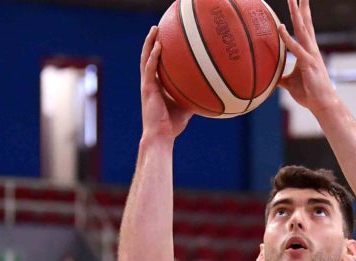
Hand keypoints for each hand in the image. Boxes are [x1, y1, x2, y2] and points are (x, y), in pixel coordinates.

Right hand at [139, 26, 190, 141]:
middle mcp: (150, 83)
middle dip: (152, 42)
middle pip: (148, 57)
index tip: (164, 40)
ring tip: (155, 29)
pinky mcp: (147, 89)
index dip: (157, 53)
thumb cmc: (172, 125)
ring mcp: (147, 85)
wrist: (161, 136)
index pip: (155, 66)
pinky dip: (154, 56)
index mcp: (156, 87)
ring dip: (150, 43)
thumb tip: (210, 93)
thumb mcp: (186, 108)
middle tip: (157, 28)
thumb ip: (193, 98)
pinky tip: (159, 46)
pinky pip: (150, 69)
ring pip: (146, 59)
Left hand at [278, 0, 337, 114]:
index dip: (301, 12)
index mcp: (307, 50)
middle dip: (301, 6)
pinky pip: (296, 48)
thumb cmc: (308, 93)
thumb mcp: (289, 83)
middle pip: (305, 22)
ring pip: (303, 29)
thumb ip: (279, 77)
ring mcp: (311, 54)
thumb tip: (268, 78)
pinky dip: (287, 37)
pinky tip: (281, 27)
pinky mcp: (309, 64)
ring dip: (296, 13)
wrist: (322, 104)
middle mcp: (311, 48)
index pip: (304, 26)